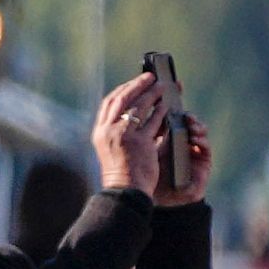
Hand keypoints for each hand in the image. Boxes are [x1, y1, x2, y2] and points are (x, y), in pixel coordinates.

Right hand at [90, 73, 163, 194]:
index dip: (122, 89)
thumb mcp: (111, 149)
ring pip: (140, 106)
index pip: (109, 103)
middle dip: (138, 85)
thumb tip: (134, 113)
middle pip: (123, 98)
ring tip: (164, 87)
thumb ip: (118, 132)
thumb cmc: (121, 172)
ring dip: (153, 93)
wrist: (124, 191)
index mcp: (100, 132)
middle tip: (151, 76)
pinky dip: (161, 110)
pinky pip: (154, 121)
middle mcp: (109, 131)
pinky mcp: (141, 142)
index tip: (134, 83)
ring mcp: (125, 136)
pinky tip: (168, 106)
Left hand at [154, 112, 213, 207]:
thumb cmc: (152, 175)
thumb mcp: (148, 153)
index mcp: (169, 138)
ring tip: (190, 125)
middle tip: (184, 114)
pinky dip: (202, 141)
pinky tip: (195, 139)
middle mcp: (184, 142)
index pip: (175, 120)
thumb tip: (140, 116)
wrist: (162, 199)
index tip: (171, 105)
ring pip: (200, 132)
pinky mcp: (204, 162)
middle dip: (188, 117)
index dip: (176, 112)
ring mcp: (195, 151)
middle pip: (190, 124)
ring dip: (197, 127)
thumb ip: (148, 137)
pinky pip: (205, 148)